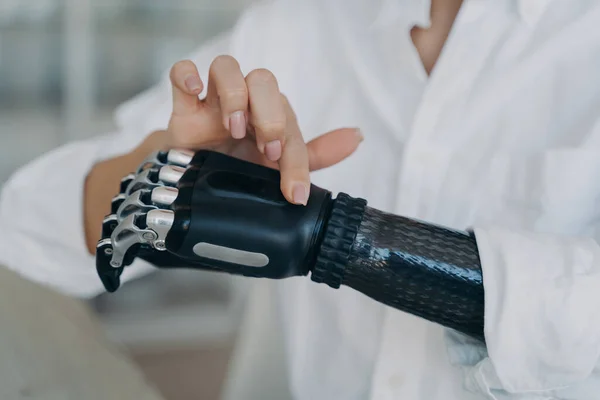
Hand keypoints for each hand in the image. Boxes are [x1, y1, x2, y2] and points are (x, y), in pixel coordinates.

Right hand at [165, 57, 362, 204]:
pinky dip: (187, 74)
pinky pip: (180, 71)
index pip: (288, 122)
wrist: (195, 180)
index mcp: (269, 114)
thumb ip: (315, 155)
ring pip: (226, 67)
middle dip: (270, 115)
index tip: (293, 191)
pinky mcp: (183, 106)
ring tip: (234, 128)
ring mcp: (212, 101)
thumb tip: (357, 137)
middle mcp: (244, 102)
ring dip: (235, 96)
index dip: (295, 158)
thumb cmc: (238, 164)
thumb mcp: (277, 166)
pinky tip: (195, 90)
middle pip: (262, 80)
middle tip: (267, 150)